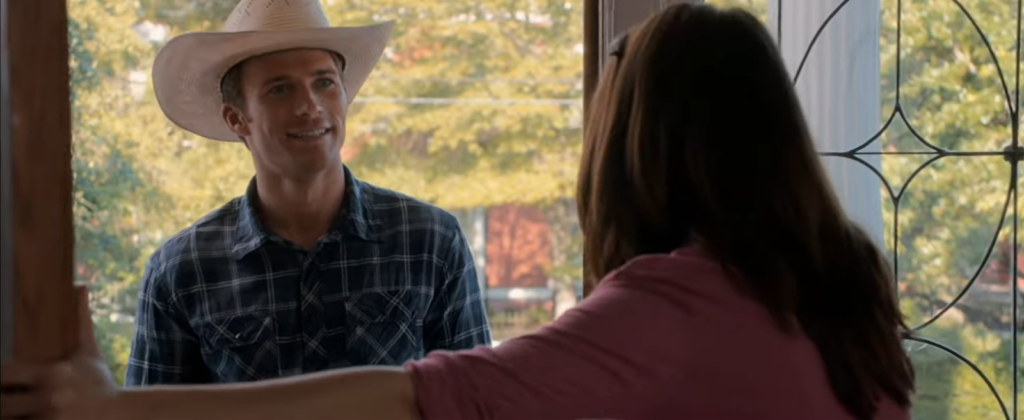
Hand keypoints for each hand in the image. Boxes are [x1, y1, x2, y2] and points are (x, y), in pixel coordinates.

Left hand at [0, 287, 119, 419]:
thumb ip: (82, 321)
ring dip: (10, 414)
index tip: (4, 378)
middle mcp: (50, 396)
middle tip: (6, 396)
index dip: (1, 376)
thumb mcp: (89, 352)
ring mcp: (50, 417)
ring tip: (14, 410)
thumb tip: (80, 288)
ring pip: (11, 417)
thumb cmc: (99, 381)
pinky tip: (25, 417)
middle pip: (3, 402)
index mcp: (53, 372)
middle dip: (3, 400)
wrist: (121, 411)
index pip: (6, 373)